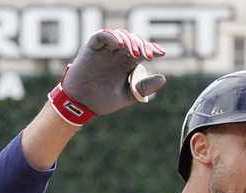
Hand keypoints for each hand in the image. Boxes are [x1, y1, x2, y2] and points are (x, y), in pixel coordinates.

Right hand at [50, 29, 165, 123]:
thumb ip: (144, 87)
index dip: (152, 49)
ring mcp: (105, 50)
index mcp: (127, 63)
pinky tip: (120, 45)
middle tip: (148, 55)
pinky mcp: (92, 48)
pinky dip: (112, 37)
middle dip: (143, 45)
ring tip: (135, 53)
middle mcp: (117, 54)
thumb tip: (164, 79)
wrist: (82, 105)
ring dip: (130, 41)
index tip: (161, 53)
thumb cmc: (103, 100)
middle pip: (133, 40)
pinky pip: (102, 36)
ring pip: (120, 35)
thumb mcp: (129, 94)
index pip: (142, 50)